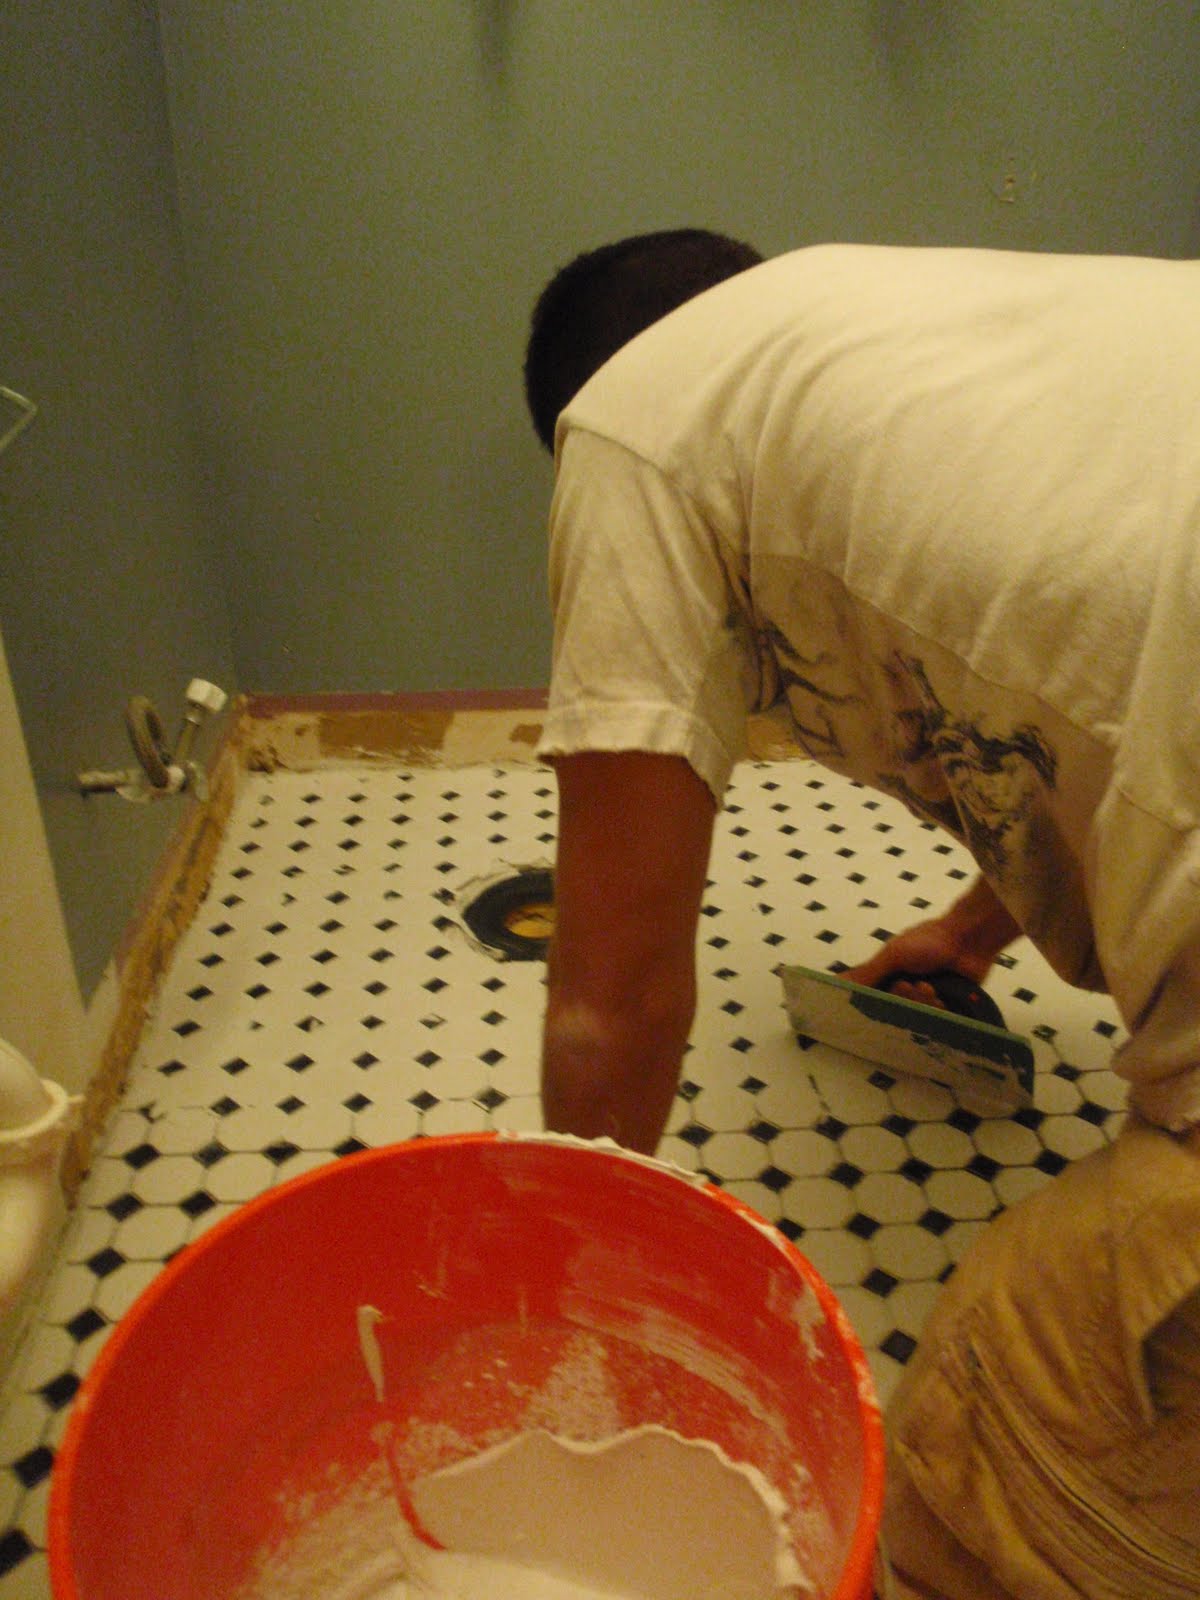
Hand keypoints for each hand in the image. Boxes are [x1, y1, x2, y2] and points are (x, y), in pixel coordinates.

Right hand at [841, 877, 1018, 998]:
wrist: (968, 939)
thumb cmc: (927, 942)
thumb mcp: (893, 954)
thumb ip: (868, 973)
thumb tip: (837, 984)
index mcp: (891, 974)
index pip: (875, 997)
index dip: (876, 1002)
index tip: (877, 1005)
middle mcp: (908, 987)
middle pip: (896, 1008)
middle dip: (904, 999)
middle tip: (912, 986)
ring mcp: (928, 997)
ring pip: (917, 1015)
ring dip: (923, 1003)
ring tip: (932, 989)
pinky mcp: (949, 1005)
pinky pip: (938, 1020)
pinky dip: (939, 1011)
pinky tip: (943, 999)